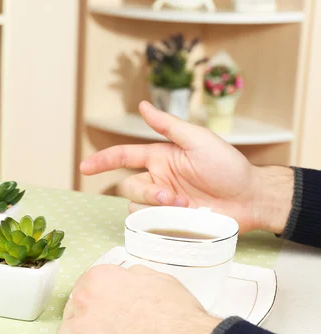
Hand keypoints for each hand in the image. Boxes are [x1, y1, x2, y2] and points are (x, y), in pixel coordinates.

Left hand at [58, 264, 220, 333]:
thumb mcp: (158, 279)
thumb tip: (126, 277)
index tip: (103, 312)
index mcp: (100, 278)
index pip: (82, 289)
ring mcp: (81, 329)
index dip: (94, 303)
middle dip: (86, 321)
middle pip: (72, 311)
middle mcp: (84, 299)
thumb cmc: (178, 316)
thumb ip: (133, 275)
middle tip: (107, 332)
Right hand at [80, 101, 293, 233]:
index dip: (102, 161)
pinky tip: (182, 220)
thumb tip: (142, 105)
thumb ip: (168, 125)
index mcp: (160, 158)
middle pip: (129, 188)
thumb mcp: (198, 140)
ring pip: (136, 208)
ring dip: (156, 210)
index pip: (123, 157)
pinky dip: (160, 224)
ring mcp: (163, 204)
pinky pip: (149, 225)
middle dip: (146, 194)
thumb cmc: (228, 166)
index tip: (85, 167)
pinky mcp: (170, 223)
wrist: (250, 198)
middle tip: (172, 198)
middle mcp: (157, 180)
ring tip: (183, 210)